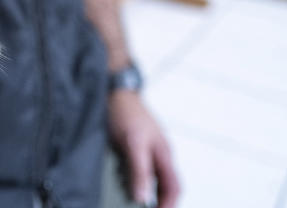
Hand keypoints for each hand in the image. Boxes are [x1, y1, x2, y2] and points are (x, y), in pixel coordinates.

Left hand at [108, 89, 180, 207]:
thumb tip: (142, 198)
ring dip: (142, 188)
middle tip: (141, 207)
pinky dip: (131, 176)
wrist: (113, 89)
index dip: (168, 204)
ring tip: (128, 197)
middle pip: (163, 183)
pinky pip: (137, 165)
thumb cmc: (125, 113)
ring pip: (149, 175)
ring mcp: (147, 146)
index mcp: (164, 154)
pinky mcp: (134, 142)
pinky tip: (119, 177)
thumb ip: (139, 171)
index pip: (173, 187)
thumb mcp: (132, 144)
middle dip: (155, 198)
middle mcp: (158, 152)